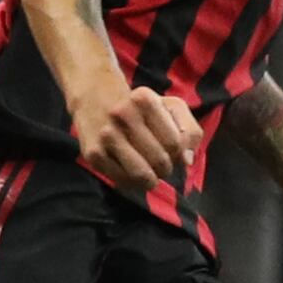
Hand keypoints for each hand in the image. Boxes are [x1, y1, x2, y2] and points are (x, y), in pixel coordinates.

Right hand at [74, 84, 203, 197]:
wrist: (94, 99)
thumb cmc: (141, 108)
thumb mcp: (171, 107)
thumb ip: (189, 131)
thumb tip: (187, 161)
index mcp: (144, 99)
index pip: (175, 143)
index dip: (179, 154)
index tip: (173, 152)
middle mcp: (122, 114)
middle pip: (159, 160)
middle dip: (166, 169)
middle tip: (162, 166)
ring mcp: (106, 135)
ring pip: (141, 174)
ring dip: (152, 180)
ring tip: (151, 174)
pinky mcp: (93, 154)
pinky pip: (122, 181)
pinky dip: (133, 183)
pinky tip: (133, 173)